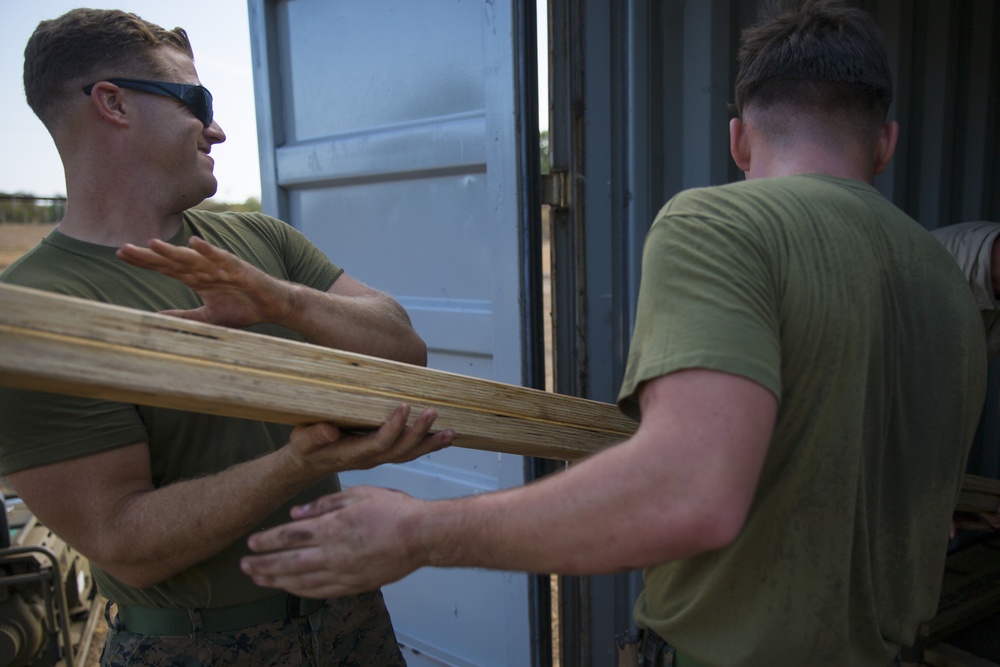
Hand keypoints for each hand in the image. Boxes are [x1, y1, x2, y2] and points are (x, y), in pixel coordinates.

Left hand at [117, 236, 292, 326]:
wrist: (273, 306)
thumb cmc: (243, 308)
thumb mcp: (207, 318)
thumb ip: (183, 316)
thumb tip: (156, 318)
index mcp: (196, 278)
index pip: (164, 267)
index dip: (144, 261)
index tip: (120, 255)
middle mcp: (205, 268)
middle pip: (171, 260)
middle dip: (147, 255)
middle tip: (122, 249)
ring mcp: (221, 266)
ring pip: (191, 258)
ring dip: (172, 251)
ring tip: (151, 244)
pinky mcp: (239, 268)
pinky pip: (221, 258)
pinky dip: (208, 250)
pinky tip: (194, 243)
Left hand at [242, 486, 426, 597]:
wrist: (421, 535)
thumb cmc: (394, 510)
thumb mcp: (358, 493)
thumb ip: (325, 504)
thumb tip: (297, 513)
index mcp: (333, 527)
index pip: (290, 537)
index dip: (267, 541)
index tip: (251, 543)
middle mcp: (333, 553)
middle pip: (289, 562)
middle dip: (263, 565)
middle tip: (244, 566)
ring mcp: (343, 572)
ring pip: (301, 581)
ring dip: (277, 581)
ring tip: (259, 580)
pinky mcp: (355, 585)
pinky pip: (321, 592)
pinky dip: (302, 591)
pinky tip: (291, 589)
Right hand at [287, 404, 452, 474]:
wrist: (309, 463)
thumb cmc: (305, 449)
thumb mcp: (302, 442)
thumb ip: (314, 437)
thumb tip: (330, 430)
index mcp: (354, 454)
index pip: (380, 442)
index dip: (394, 427)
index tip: (404, 406)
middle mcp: (371, 458)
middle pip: (401, 449)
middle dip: (419, 433)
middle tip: (433, 413)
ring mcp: (379, 458)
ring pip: (409, 453)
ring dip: (430, 443)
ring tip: (450, 433)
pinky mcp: (384, 454)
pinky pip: (409, 452)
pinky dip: (427, 446)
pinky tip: (443, 438)